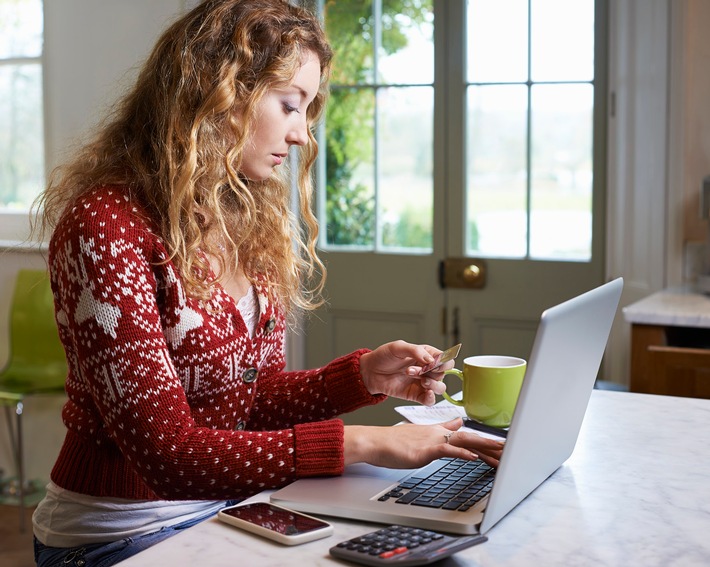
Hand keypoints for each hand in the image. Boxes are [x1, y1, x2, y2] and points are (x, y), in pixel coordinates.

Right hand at [344, 418, 504, 468]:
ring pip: (465, 443)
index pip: (468, 436)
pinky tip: (474, 458)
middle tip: (514, 452)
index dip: (487, 442)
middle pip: (472, 439)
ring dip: (486, 449)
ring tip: (503, 454)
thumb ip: (441, 429)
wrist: (376, 442)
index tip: (503, 447)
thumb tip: (457, 423)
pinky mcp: (426, 449)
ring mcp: (433, 440)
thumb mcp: (421, 435)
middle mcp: (439, 433)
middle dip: (494, 447)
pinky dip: (462, 454)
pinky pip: (448, 450)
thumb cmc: (394, 443)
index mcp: (439, 432)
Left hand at [359, 340, 452, 405]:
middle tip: (414, 370)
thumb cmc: (383, 356)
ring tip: (420, 381)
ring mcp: (422, 382)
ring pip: (440, 387)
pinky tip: (426, 393)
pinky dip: (431, 398)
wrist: (370, 372)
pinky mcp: (416, 395)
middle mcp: (426, 369)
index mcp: (425, 354)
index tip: (434, 363)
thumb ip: (415, 351)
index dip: (444, 362)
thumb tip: (431, 359)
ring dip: (433, 385)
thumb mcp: (398, 347)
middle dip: (431, 372)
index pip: (445, 359)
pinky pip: (430, 400)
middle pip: (443, 374)